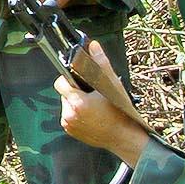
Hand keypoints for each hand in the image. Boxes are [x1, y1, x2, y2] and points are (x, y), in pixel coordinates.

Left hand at [54, 41, 147, 163]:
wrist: (124, 138)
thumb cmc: (120, 112)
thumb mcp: (112, 85)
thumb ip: (100, 64)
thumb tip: (93, 46)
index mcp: (77, 102)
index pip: (60, 83)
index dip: (69, 79)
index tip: (80, 80)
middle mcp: (69, 114)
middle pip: (65, 93)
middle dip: (76, 91)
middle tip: (92, 95)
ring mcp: (69, 124)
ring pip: (67, 105)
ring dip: (76, 103)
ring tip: (93, 106)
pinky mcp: (71, 132)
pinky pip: (69, 116)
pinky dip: (77, 114)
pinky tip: (91, 116)